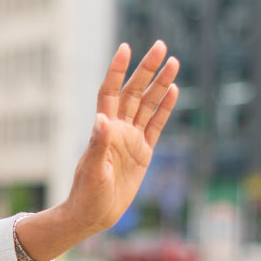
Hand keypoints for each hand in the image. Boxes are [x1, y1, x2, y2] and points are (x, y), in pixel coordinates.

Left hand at [14, 42, 177, 260]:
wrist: (93, 214)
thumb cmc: (87, 193)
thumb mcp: (93, 169)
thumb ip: (98, 143)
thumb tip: (101, 119)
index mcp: (103, 129)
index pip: (110, 92)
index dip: (117, 70)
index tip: (126, 48)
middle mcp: (118, 129)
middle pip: (134, 92)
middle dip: (146, 69)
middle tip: (161, 46)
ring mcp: (132, 139)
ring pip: (149, 105)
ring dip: (160, 84)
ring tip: (173, 62)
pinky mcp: (144, 152)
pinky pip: (157, 125)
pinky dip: (165, 108)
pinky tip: (173, 90)